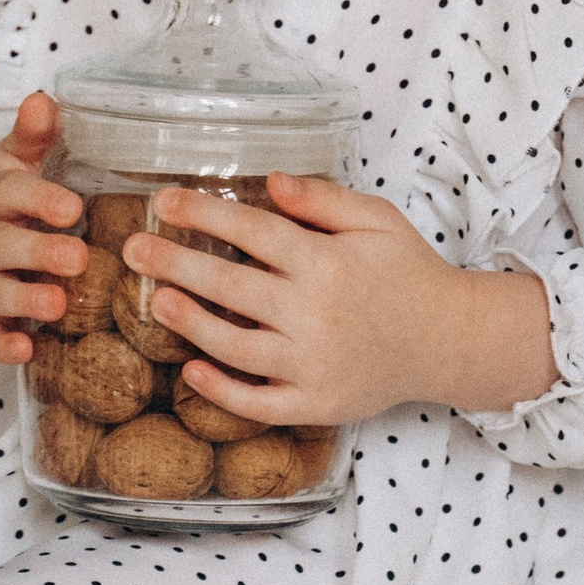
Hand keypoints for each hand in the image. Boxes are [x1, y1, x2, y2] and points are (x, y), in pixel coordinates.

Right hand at [0, 92, 86, 365]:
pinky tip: (25, 353)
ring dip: (23, 301)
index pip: (13, 193)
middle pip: (4, 246)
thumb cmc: (8, 194)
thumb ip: (34, 133)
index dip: (40, 201)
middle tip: (77, 259)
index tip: (73, 208)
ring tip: (57, 307)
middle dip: (38, 254)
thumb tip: (44, 99)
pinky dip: (1, 346)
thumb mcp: (17, 159)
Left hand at [123, 171, 557, 428]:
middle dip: (175, 263)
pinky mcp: (316, 404)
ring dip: (189, 323)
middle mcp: (314, 314)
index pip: (252, 231)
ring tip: (158, 300)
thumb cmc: (410, 272)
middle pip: (229, 285)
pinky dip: (221, 391)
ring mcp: (312, 365)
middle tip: (133, 248)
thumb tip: (268, 180)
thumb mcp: (377, 220)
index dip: (203, 213)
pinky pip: (258, 404)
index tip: (163, 201)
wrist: (450, 341)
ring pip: (234, 346)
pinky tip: (192, 370)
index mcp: (326, 263)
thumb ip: (322, 200)